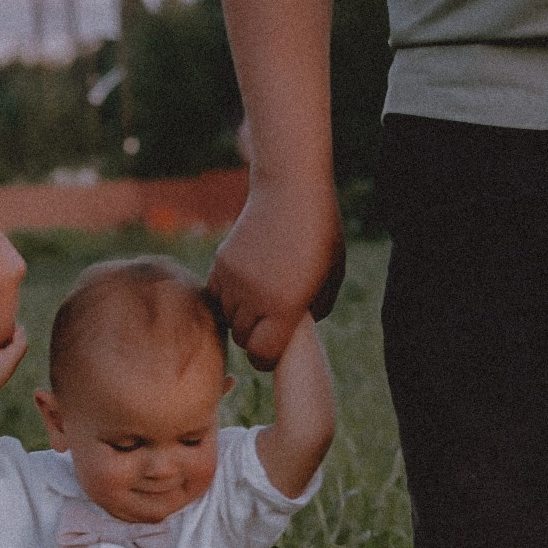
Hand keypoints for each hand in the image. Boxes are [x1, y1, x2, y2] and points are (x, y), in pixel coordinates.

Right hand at [209, 176, 344, 365]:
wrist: (290, 188)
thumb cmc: (320, 231)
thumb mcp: (332, 275)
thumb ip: (316, 309)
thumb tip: (296, 328)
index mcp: (285, 305)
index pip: (262, 355)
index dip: (269, 359)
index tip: (275, 349)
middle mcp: (254, 296)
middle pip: (243, 339)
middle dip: (257, 337)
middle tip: (272, 322)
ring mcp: (233, 279)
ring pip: (228, 318)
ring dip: (242, 317)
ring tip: (261, 300)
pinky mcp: (220, 263)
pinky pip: (215, 297)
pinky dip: (227, 299)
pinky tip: (245, 288)